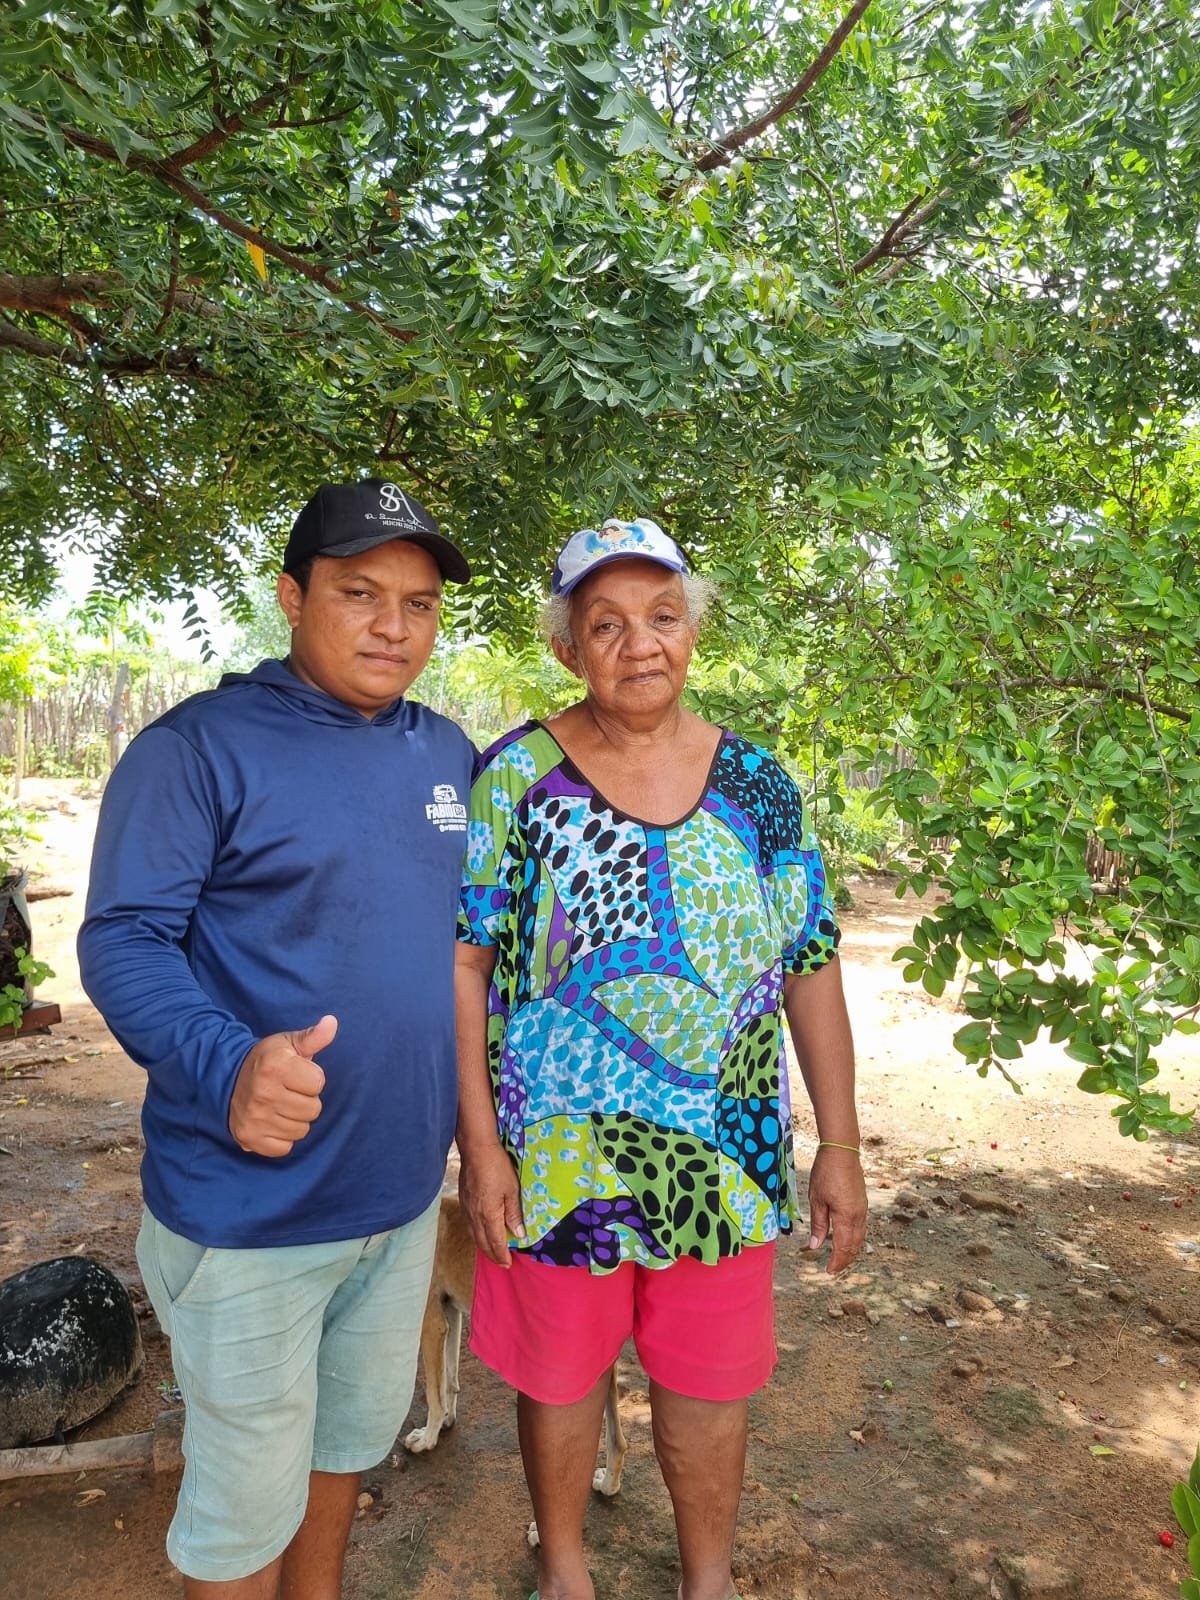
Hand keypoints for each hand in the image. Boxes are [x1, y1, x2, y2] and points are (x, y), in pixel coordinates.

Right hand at [228, 1014, 336, 1157]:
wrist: (228, 1079)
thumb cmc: (267, 1060)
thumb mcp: (288, 1043)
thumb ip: (313, 1036)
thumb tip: (332, 1022)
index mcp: (276, 1066)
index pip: (318, 1083)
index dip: (311, 1077)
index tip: (296, 1073)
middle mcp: (264, 1093)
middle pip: (313, 1109)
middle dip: (306, 1100)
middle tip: (288, 1091)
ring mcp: (255, 1118)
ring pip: (301, 1130)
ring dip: (295, 1119)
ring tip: (279, 1105)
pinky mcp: (249, 1138)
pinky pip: (285, 1147)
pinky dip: (283, 1137)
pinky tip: (272, 1121)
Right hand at [459, 1140, 523, 1265]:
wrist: (476, 1150)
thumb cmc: (497, 1167)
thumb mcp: (512, 1190)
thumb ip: (514, 1214)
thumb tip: (519, 1235)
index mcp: (489, 1214)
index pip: (496, 1242)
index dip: (502, 1255)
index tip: (508, 1263)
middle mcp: (475, 1216)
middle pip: (482, 1242)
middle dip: (492, 1255)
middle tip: (502, 1263)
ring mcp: (467, 1209)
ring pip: (473, 1235)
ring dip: (483, 1246)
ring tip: (492, 1253)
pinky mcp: (463, 1201)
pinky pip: (469, 1225)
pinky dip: (476, 1235)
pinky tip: (480, 1233)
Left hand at [807, 1147, 867, 1273]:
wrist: (842, 1152)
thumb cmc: (826, 1173)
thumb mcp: (816, 1199)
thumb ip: (818, 1225)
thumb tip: (815, 1246)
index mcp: (846, 1217)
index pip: (843, 1248)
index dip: (837, 1262)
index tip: (829, 1272)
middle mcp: (858, 1216)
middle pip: (854, 1246)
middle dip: (845, 1260)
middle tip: (834, 1269)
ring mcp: (862, 1209)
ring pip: (860, 1237)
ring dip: (851, 1250)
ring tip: (840, 1258)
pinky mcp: (863, 1202)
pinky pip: (860, 1227)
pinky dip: (854, 1238)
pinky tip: (846, 1238)